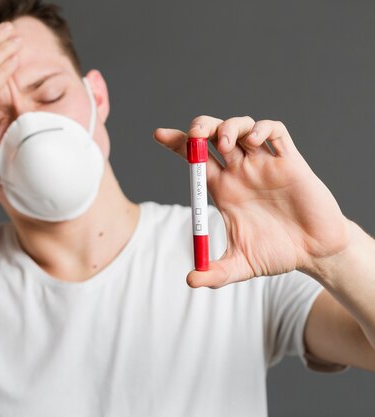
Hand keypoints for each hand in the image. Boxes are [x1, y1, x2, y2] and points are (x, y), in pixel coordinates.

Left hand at [154, 116, 350, 287]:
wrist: (315, 254)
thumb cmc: (277, 254)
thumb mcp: (241, 266)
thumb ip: (215, 274)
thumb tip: (190, 281)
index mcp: (222, 188)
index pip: (193, 157)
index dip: (176, 142)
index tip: (159, 135)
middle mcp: (240, 171)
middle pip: (213, 135)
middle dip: (200, 127)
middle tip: (194, 134)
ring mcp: (264, 164)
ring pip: (242, 127)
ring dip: (229, 127)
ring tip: (224, 144)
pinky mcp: (290, 162)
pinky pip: (276, 132)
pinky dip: (262, 128)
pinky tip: (254, 141)